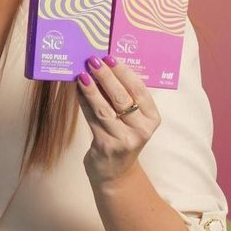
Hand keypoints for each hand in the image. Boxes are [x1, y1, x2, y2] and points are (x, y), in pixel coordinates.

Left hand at [77, 57, 160, 187]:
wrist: (115, 173)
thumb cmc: (123, 137)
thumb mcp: (132, 120)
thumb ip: (124, 98)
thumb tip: (105, 67)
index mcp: (152, 119)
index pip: (139, 90)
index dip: (124, 72)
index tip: (111, 57)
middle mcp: (141, 130)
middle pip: (122, 98)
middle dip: (106, 76)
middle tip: (93, 60)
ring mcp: (124, 140)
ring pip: (104, 108)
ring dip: (91, 89)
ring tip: (82, 73)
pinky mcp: (105, 146)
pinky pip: (92, 118)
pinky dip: (84, 102)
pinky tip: (78, 90)